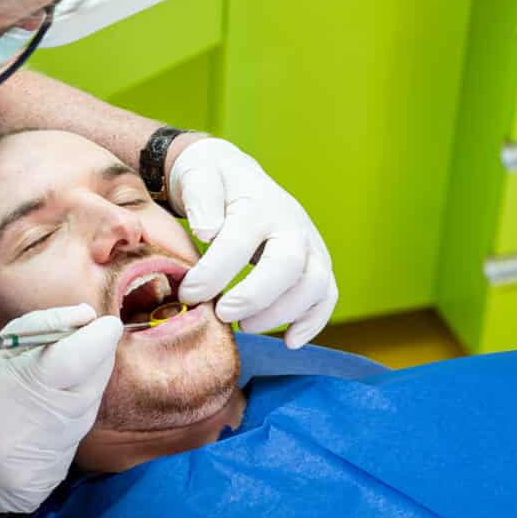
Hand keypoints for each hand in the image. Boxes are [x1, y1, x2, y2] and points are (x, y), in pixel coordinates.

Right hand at [0, 304, 122, 517]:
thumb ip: (41, 327)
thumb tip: (87, 317)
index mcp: (7, 387)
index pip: (75, 359)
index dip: (99, 339)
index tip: (108, 326)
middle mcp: (24, 432)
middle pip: (88, 389)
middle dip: (95, 364)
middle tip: (88, 349)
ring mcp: (33, 467)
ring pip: (81, 422)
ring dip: (75, 400)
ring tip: (47, 393)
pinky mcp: (37, 490)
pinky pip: (66, 452)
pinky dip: (60, 433)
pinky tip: (34, 428)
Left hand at [170, 138, 337, 348]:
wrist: (235, 176)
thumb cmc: (212, 181)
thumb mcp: (198, 176)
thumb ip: (200, 200)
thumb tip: (207, 232)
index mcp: (258, 203)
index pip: (240, 241)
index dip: (214, 273)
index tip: (189, 293)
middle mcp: (291, 223)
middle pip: (289, 264)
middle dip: (255, 296)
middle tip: (222, 314)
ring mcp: (310, 244)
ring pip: (314, 284)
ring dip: (282, 313)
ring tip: (244, 326)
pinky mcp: (317, 263)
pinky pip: (328, 296)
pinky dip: (314, 322)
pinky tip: (289, 341)